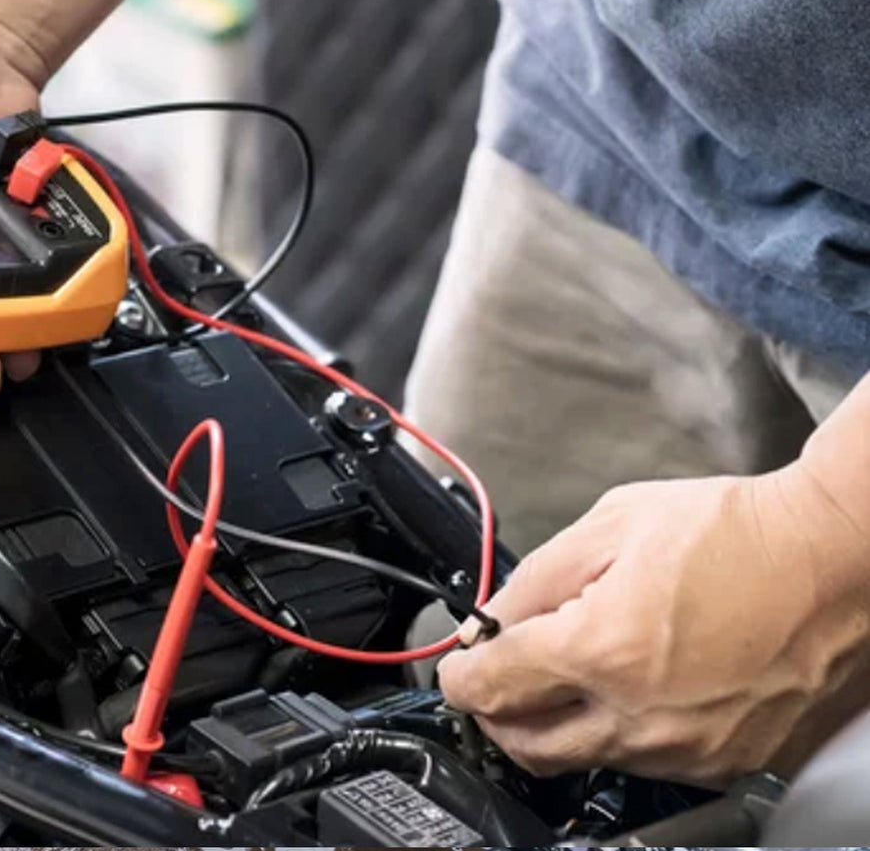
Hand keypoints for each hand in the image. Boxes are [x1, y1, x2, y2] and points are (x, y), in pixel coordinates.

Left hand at [436, 461, 869, 787]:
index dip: (459, 676)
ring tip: (567, 677)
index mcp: (602, 649)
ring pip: (586, 760)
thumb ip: (537, 579)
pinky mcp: (727, 763)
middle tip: (495, 683)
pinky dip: (620, 735)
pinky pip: (648, 765)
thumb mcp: (613, 525)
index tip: (457, 668)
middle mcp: (640, 714)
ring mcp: (687, 749)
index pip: (491, 686)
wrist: (833, 558)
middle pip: (526, 745)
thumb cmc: (734, 533)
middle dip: (495, 715)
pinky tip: (631, 690)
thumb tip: (494, 621)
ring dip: (557, 728)